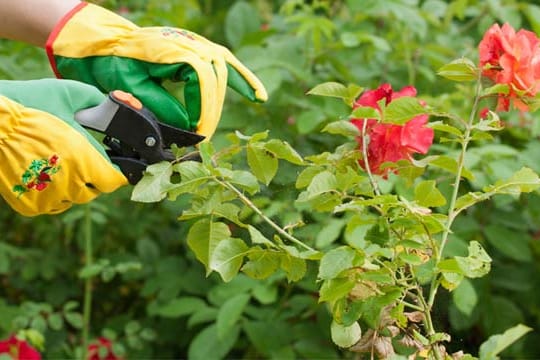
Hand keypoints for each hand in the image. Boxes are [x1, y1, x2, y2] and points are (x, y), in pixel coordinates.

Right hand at [0, 79, 126, 215]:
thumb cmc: (28, 104)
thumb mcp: (69, 94)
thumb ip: (99, 102)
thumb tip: (119, 105)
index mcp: (84, 159)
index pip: (114, 180)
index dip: (116, 172)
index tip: (113, 164)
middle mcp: (69, 183)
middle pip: (95, 190)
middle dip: (94, 176)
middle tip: (81, 158)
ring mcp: (49, 197)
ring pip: (74, 198)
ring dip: (73, 185)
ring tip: (60, 163)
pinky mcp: (30, 205)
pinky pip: (52, 204)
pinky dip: (53, 193)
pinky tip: (46, 174)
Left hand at [46, 2, 267, 139]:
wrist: (101, 44)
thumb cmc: (110, 65)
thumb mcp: (129, 89)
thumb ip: (160, 107)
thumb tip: (188, 127)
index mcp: (171, 50)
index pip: (201, 79)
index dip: (204, 108)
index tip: (198, 132)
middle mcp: (186, 42)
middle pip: (215, 74)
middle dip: (215, 106)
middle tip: (207, 133)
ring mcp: (191, 43)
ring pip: (223, 64)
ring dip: (241, 83)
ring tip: (258, 98)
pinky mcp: (193, 49)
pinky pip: (221, 60)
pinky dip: (239, 75)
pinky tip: (255, 91)